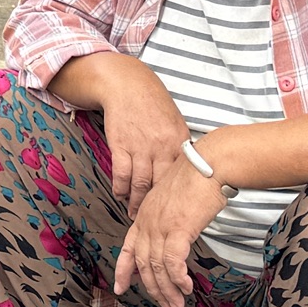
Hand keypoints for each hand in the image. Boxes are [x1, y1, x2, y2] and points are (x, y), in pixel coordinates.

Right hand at [97, 63, 192, 214]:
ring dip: (136, 202)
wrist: (128, 85)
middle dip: (157, 206)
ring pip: (140, 183)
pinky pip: (121, 174)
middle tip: (154, 221)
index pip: (182, 177)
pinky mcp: (121, 145)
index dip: (179, 197)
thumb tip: (186, 171)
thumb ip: (180, 148)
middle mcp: (161, 147)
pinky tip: (121, 195)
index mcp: (178, 142)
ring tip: (134, 214)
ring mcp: (140, 147)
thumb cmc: (152, 103)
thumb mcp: (176, 123)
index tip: (177, 211)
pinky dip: (120, 188)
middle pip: (161, 184)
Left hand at [111, 151, 223, 306]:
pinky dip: (178, 278)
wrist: (210, 163)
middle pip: (144, 263)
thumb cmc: (198, 179)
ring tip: (177, 302)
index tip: (121, 287)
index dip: (123, 270)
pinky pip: (173, 262)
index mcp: (145, 215)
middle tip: (165, 304)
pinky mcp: (179, 228)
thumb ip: (169, 220)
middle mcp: (149, 222)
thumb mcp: (173, 200)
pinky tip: (185, 286)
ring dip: (168, 289)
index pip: (129, 248)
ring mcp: (162, 225)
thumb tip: (174, 238)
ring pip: (158, 267)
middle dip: (153, 288)